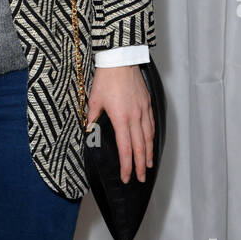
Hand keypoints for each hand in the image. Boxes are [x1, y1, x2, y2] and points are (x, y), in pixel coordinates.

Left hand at [86, 66, 154, 183]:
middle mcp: (135, 117)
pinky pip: (151, 124)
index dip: (126, 165)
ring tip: (148, 166)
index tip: (126, 177)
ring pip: (149, 137)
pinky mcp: (147, 103)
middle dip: (140, 165)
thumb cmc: (106, 79)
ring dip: (149, 153)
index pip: (125, 148)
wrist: (120, 60)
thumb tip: (88, 130)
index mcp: (120, 118)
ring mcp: (143, 110)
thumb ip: (92, 118)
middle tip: (141, 178)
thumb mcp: (94, 100)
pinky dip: (152, 137)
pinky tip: (151, 143)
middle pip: (140, 147)